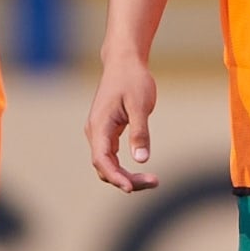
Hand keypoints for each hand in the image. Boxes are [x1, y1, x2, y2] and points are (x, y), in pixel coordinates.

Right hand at [89, 48, 161, 192]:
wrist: (124, 61)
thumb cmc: (132, 80)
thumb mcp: (141, 105)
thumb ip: (140, 132)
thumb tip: (141, 160)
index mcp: (99, 126)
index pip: (102, 160)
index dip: (115, 177)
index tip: (131, 188)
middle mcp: (95, 132)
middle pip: (105, 166)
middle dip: (126, 179)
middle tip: (154, 182)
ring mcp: (99, 133)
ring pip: (108, 163)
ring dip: (126, 175)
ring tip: (152, 181)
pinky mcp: (107, 131)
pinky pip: (112, 156)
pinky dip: (124, 166)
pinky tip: (141, 172)